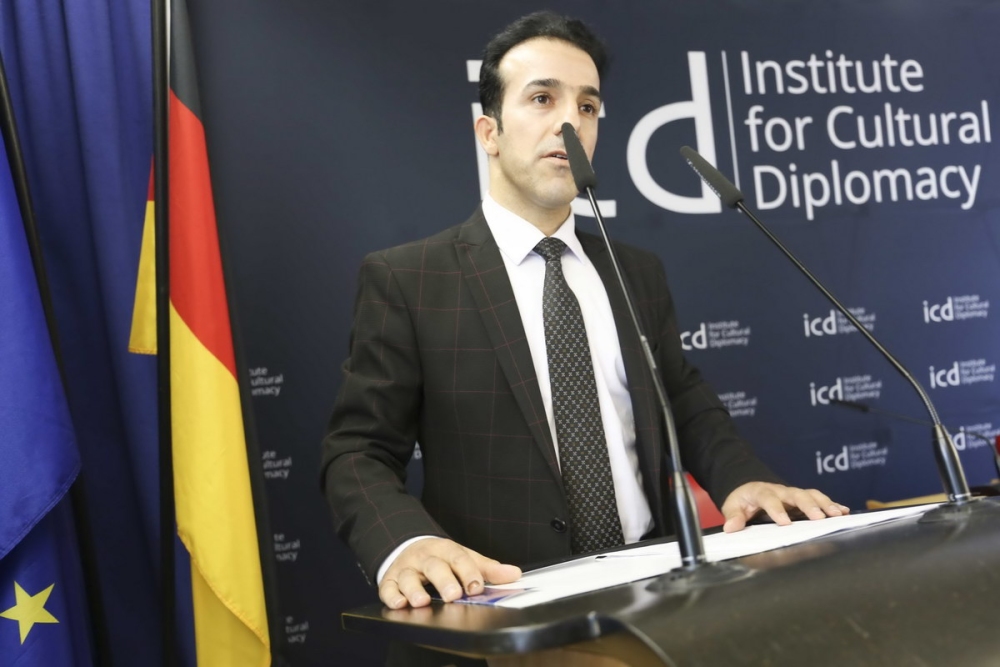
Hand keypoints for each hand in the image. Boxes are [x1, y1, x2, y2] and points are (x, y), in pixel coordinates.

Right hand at [379, 537, 521, 608]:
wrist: (411, 547)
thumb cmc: (442, 558)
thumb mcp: (465, 558)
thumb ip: (488, 569)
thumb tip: (514, 574)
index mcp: (446, 549)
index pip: (459, 558)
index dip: (468, 572)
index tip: (476, 587)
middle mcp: (425, 557)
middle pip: (434, 566)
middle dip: (443, 581)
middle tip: (453, 595)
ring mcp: (406, 568)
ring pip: (408, 577)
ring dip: (414, 589)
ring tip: (422, 601)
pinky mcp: (389, 580)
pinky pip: (387, 588)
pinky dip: (391, 596)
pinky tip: (399, 604)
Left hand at [720, 481, 849, 532]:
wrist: (751, 488)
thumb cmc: (743, 500)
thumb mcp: (733, 506)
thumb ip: (733, 516)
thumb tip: (732, 527)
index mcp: (761, 492)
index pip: (769, 498)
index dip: (777, 509)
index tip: (785, 523)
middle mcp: (781, 491)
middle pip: (796, 494)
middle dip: (809, 505)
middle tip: (819, 517)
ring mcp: (794, 495)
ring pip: (812, 495)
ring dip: (825, 504)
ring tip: (838, 514)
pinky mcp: (804, 500)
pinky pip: (819, 499)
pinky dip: (833, 504)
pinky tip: (845, 512)